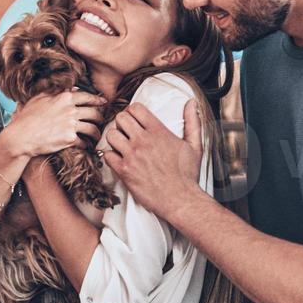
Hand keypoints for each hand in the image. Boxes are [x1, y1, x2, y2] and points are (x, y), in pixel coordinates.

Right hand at [0, 89, 104, 159]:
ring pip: (93, 128)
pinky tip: (87, 146)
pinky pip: (84, 142)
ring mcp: (71, 124)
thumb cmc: (27, 117)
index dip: (98, 100)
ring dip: (97, 133)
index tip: (103, 102)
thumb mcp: (39, 98)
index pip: (87, 97)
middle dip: (100, 118)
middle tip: (101, 121)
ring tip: (96, 136)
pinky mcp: (69, 139)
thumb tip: (68, 87)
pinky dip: (87, 145)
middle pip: (94, 113)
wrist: (21, 136)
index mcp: (64, 98)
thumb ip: (54, 91)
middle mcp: (70, 110)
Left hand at [100, 101, 204, 219]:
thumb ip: (193, 122)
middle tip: (127, 131)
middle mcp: (143, 141)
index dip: (133, 111)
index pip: (136, 108)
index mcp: (158, 132)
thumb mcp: (195, 145)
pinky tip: (119, 159)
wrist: (181, 200)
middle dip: (122, 123)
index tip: (135, 119)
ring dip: (114, 138)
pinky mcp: (124, 171)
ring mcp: (132, 156)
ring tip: (121, 144)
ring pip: (111, 135)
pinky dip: (111, 156)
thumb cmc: (188, 175)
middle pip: (120, 118)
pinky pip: (107, 155)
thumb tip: (192, 103)